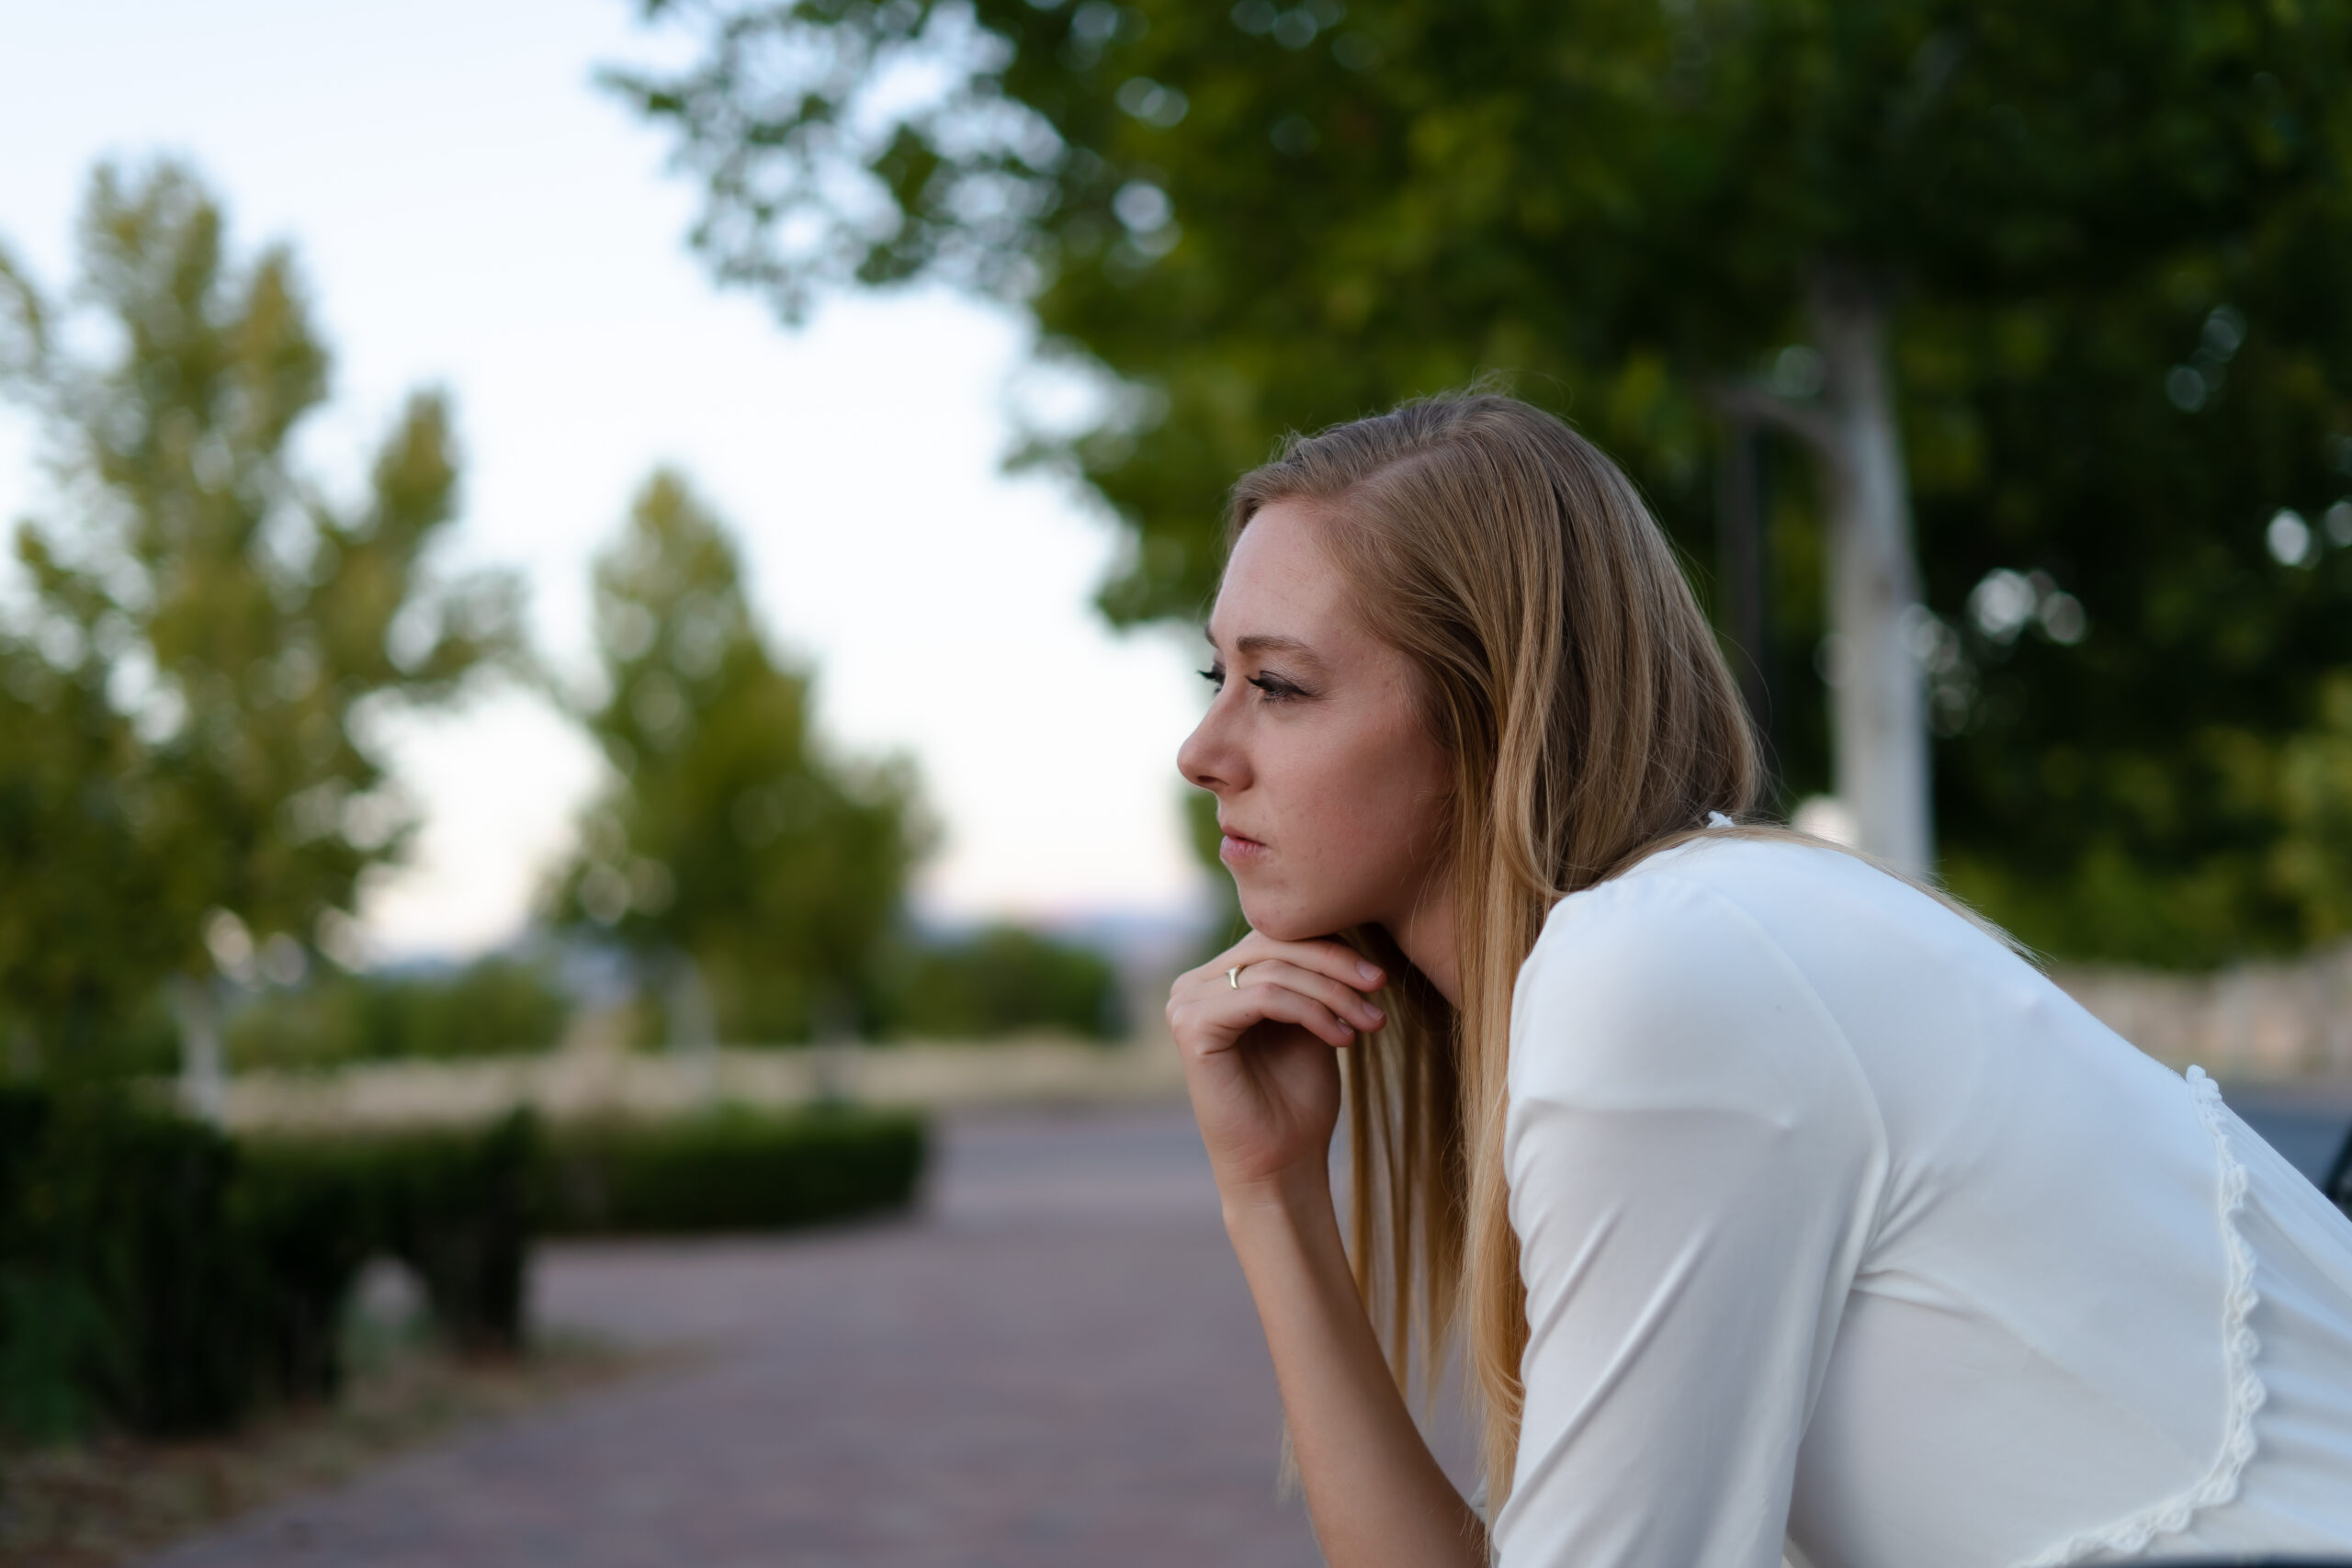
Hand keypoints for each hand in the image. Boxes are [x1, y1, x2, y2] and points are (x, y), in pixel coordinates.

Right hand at [1167, 932, 1387, 1202]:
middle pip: (1274, 945)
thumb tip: (1345, 919)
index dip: (1332, 948)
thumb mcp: (1313, 1020)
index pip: (1275, 937)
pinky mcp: (1191, 1026)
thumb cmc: (1298, 1100)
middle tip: (1380, 989)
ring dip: (1333, 993)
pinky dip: (1313, 1012)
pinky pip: (1265, 997)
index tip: (1379, 979)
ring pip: (1275, 969)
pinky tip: (1343, 1039)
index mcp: (1215, 979)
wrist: (1281, 1166)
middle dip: (1336, 966)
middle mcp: (1192, 985)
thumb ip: (1314, 974)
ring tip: (1371, 1023)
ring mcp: (1185, 1003)